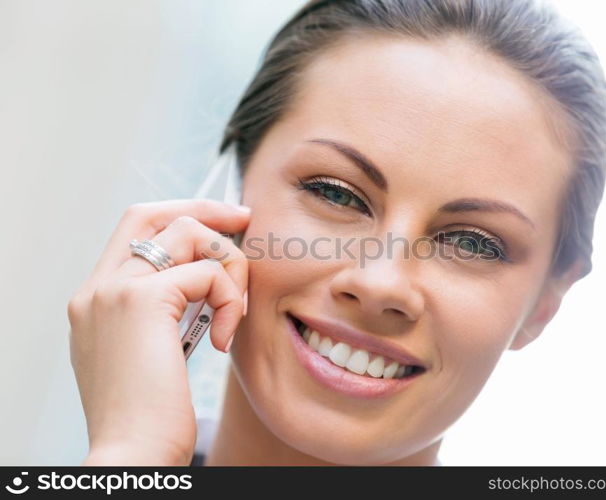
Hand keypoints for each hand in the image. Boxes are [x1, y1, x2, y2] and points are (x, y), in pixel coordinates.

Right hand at [67, 199, 250, 464]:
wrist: (132, 455)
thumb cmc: (148, 417)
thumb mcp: (147, 355)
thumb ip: (160, 315)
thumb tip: (203, 283)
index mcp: (96, 300)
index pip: (134, 230)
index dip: (180, 216)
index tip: (222, 223)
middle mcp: (98, 289)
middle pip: (153, 214)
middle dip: (205, 210)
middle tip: (244, 219)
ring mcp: (115, 291)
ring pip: (187, 235)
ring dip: (228, 265)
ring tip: (234, 311)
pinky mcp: (142, 301)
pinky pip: (207, 273)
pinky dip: (231, 299)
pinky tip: (225, 339)